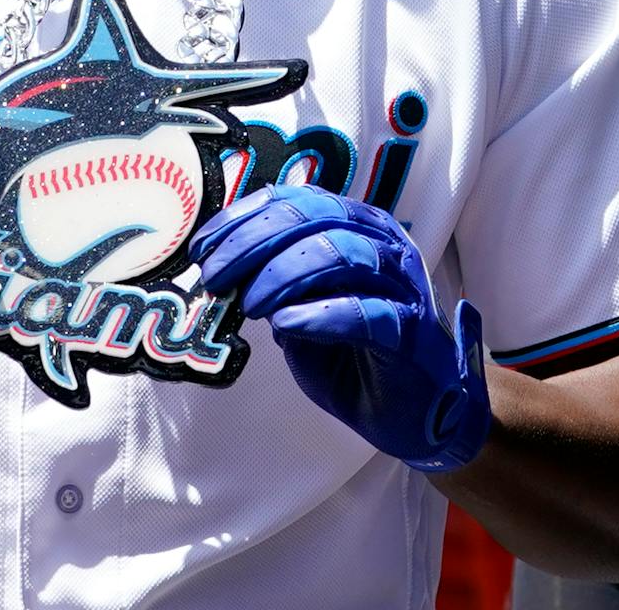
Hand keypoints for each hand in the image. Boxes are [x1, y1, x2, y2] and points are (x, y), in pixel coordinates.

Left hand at [190, 184, 490, 472]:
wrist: (416, 415)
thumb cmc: (354, 358)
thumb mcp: (299, 313)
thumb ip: (269, 287)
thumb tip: (221, 273)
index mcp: (356, 228)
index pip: (295, 202)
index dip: (242, 220)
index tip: (203, 249)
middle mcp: (383, 245)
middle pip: (313, 218)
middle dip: (253, 243)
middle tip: (216, 277)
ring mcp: (404, 286)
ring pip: (340, 253)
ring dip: (283, 274)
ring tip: (251, 304)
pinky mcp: (414, 334)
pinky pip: (367, 312)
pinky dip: (319, 314)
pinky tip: (286, 324)